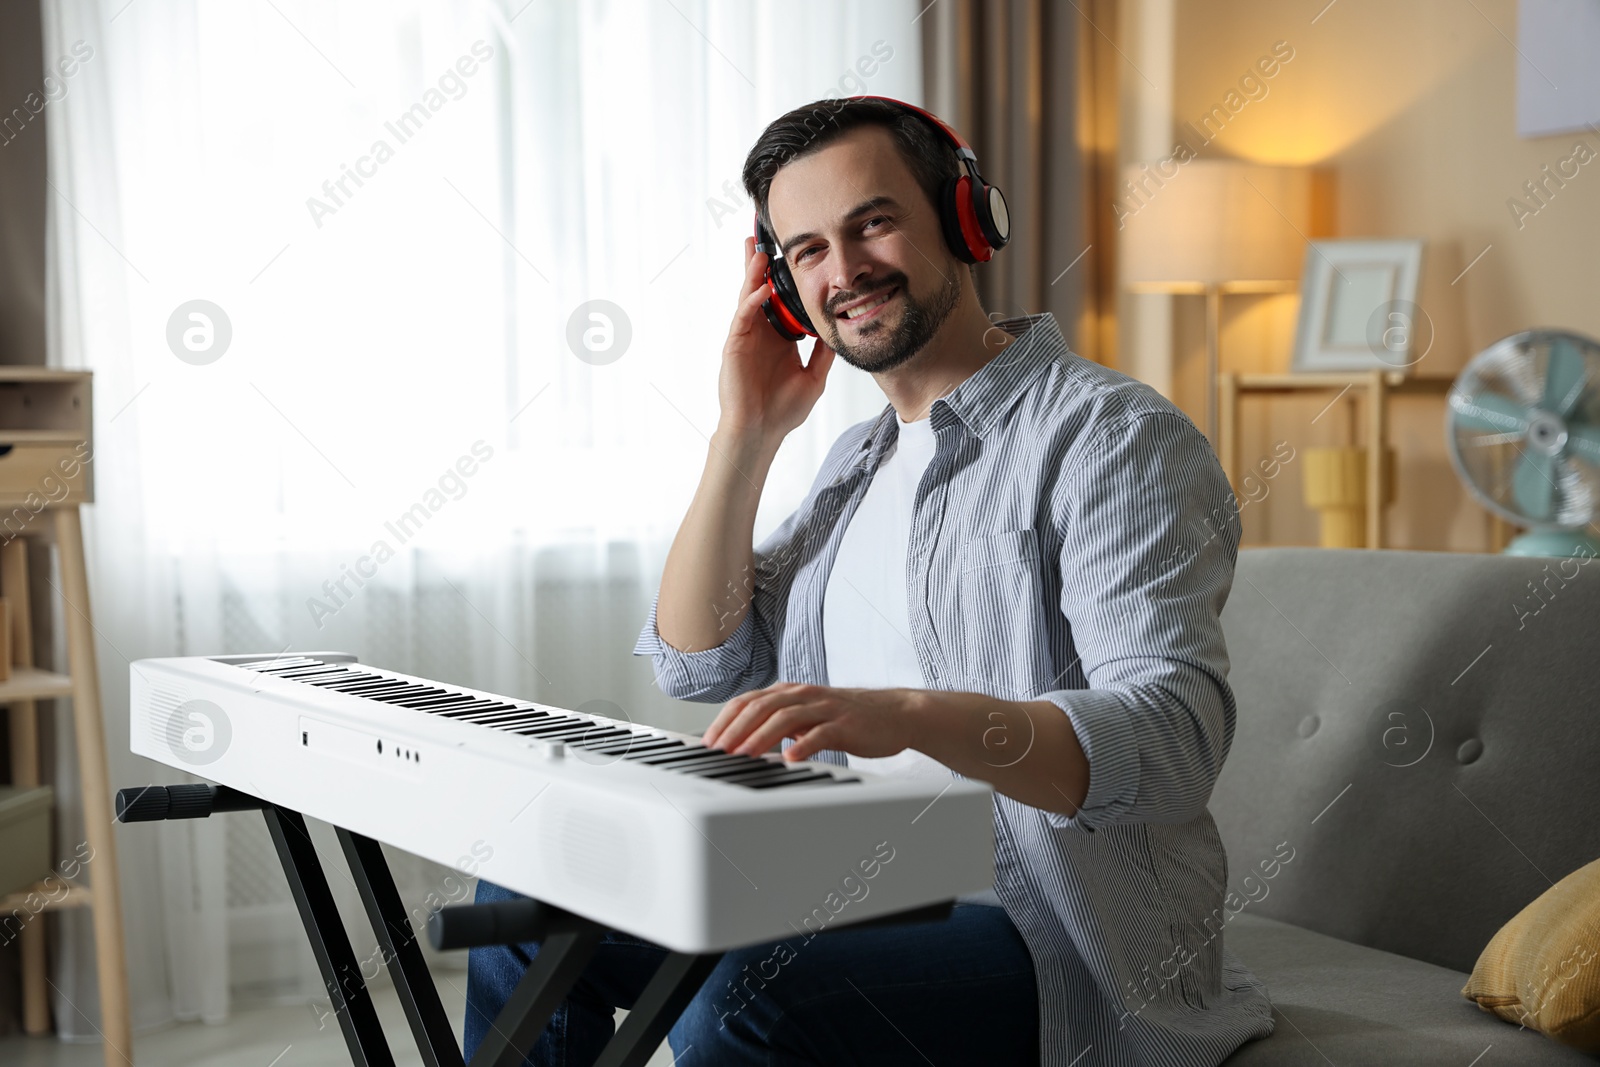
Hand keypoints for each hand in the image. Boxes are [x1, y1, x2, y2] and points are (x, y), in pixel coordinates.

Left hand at [702, 682, 918, 761]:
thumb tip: (744, 742)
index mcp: (790, 692)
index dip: (725, 721)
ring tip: (745, 755)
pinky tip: (790, 759)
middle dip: (736, 729)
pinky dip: (803, 745)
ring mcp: (824, 708)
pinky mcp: (845, 723)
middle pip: (761, 706)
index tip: (709, 743)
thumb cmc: (848, 718)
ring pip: (785, 717)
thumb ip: (778, 724)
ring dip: (761, 737)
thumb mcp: (807, 716)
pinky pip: (820, 733)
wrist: (894, 714)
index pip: (748, 701)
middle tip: (719, 751)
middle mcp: (804, 695)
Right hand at [716, 236, 835, 444]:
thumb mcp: (814, 377)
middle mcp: (761, 333)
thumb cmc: (782, 410)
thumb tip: (838, 331)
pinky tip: (761, 288)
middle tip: (764, 240)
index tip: (794, 258)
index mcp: (779, 338)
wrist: (761, 431)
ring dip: (753, 274)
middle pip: (761, 290)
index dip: (785, 280)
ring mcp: (746, 337)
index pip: (781, 300)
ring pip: (748, 297)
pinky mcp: (735, 346)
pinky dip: (751, 301)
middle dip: (761, 266)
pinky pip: (743, 317)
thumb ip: (824, 353)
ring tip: (758, 251)